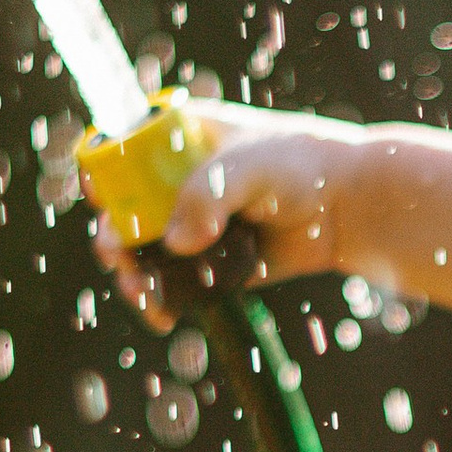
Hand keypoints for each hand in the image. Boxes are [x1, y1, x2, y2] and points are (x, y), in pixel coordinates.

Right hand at [89, 103, 365, 328]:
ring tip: (143, 293)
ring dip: (132, 274)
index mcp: (181, 137)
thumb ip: (208, 196)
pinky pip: (171, 283)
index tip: (102, 199)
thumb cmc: (302, 167)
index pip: (121, 147)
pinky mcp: (208, 261)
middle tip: (119, 256)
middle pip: (121, 210)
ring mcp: (191, 223)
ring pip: (140, 252)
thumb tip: (176, 243)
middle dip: (112, 237)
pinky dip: (160, 300)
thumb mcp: (250, 167)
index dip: (103, 171)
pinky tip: (163, 314)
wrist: (349, 208)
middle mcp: (177, 180)